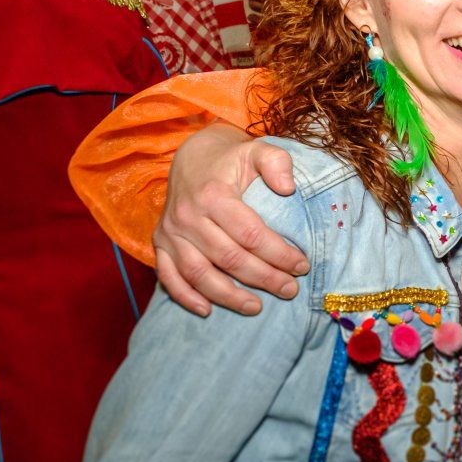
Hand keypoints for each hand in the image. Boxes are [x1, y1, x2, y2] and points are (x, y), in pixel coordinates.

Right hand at [156, 123, 307, 316]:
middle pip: (229, 257)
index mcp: (213, 194)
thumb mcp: (257, 151)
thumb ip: (277, 162)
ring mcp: (171, 233)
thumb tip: (288, 188)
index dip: (279, 254)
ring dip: (228, 296)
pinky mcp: (159, 244)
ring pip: (198, 273)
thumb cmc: (231, 161)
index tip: (302, 265)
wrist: (192, 158)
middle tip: (290, 290)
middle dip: (263, 278)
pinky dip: (185, 297)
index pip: (251, 234)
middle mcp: (188, 216)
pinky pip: (168, 276)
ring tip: (257, 307)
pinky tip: (208, 311)